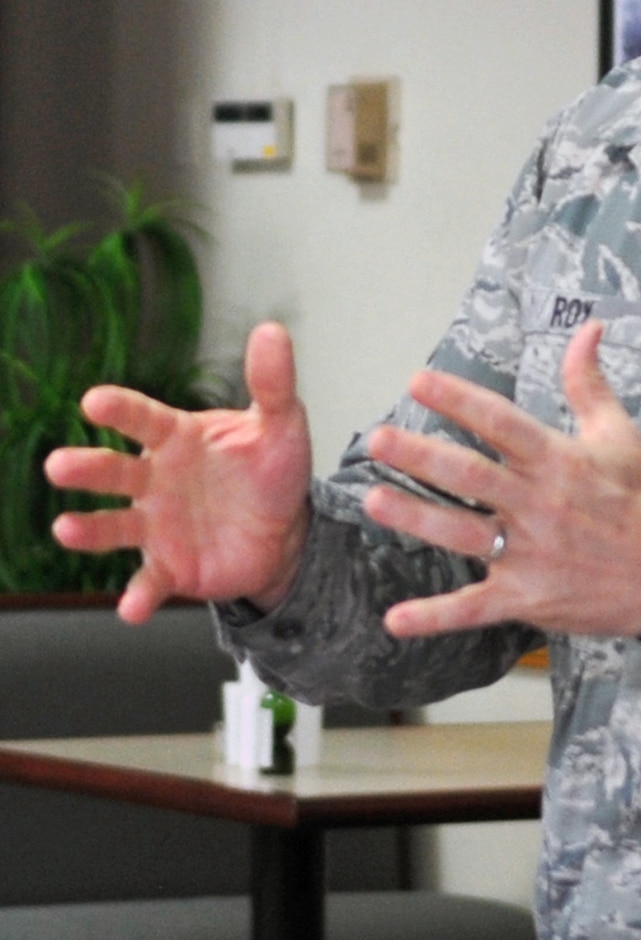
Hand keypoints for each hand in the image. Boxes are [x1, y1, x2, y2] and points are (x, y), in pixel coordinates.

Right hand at [44, 322, 313, 624]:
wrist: (284, 532)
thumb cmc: (270, 471)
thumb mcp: (281, 426)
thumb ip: (272, 383)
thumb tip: (271, 330)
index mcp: (177, 438)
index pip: (143, 419)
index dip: (120, 410)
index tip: (94, 401)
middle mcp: (154, 479)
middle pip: (114, 471)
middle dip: (86, 468)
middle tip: (58, 466)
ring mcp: (156, 524)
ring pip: (114, 526)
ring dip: (88, 529)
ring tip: (65, 529)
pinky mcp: (168, 566)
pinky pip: (148, 582)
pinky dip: (138, 596)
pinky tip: (130, 609)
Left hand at [365, 320, 640, 638]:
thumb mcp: (620, 436)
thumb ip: (589, 383)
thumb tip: (588, 328)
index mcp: (559, 461)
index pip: (500, 423)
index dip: (458, 400)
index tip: (418, 382)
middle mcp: (539, 505)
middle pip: (470, 475)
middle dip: (420, 456)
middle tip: (377, 440)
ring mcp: (530, 554)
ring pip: (462, 533)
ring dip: (415, 518)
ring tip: (372, 500)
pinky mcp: (525, 597)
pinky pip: (473, 607)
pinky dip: (434, 616)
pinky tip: (395, 620)